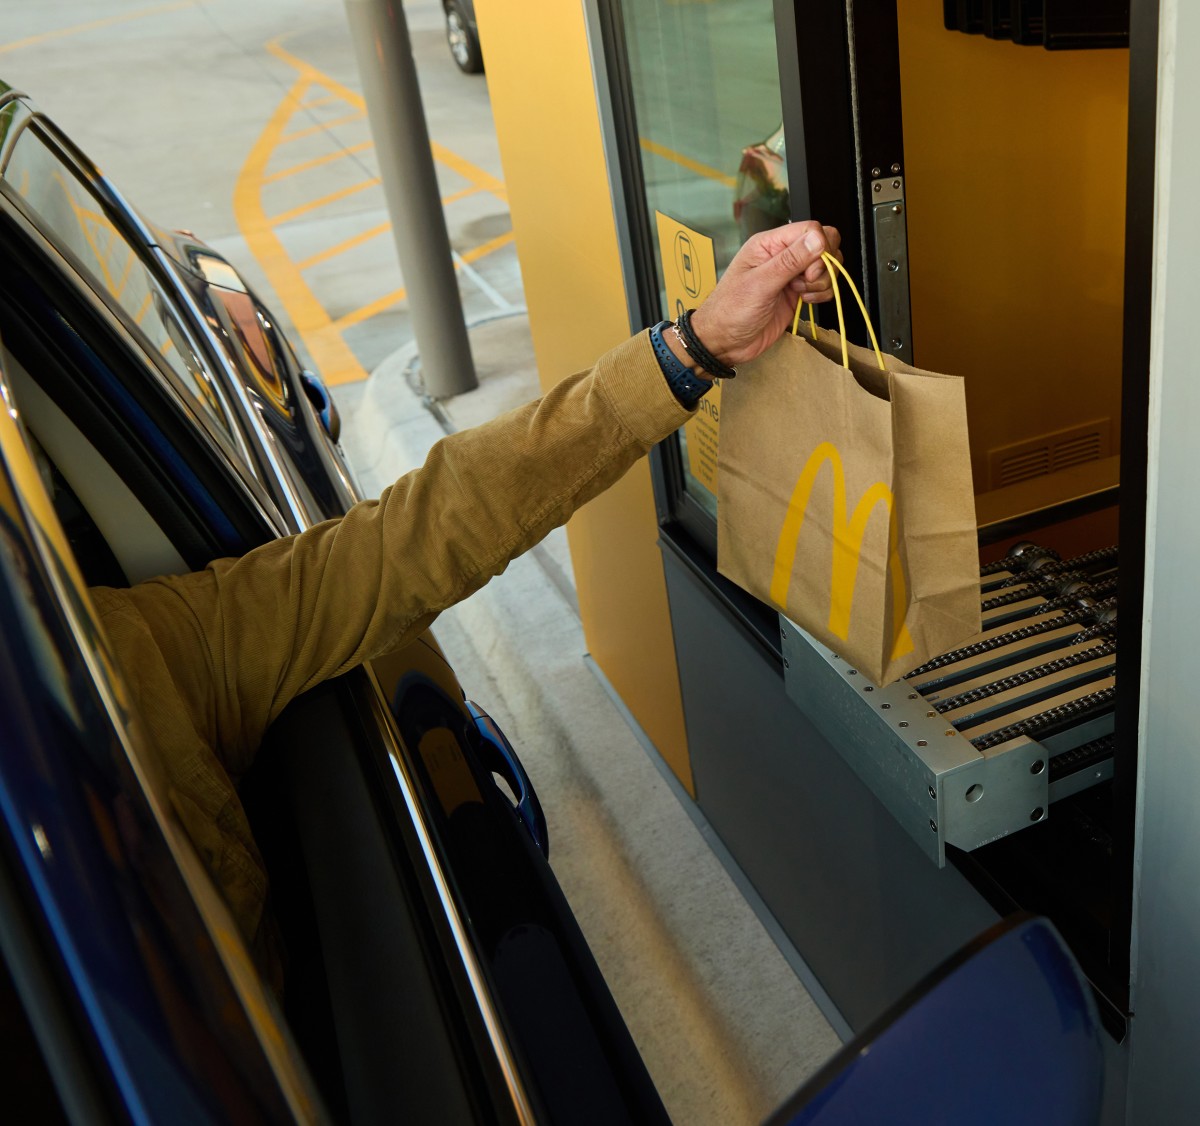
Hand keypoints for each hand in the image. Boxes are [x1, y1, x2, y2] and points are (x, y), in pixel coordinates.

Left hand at [689, 221, 841, 368]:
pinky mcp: (797, 293)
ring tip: (801, 294)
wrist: (725, 342)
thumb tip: (818, 239)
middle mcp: (782, 255)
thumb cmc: (730, 311)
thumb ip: (790, 261)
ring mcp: (791, 275)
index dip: (819, 248)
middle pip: (824, 244)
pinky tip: (805, 301)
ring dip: (822, 281)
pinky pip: (823, 285)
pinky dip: (821, 293)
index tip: (810, 271)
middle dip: (824, 265)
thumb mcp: (760, 284)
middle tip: (806, 282)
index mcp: (769, 244)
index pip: (810, 229)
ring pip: (826, 266)